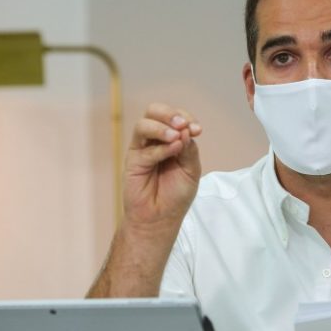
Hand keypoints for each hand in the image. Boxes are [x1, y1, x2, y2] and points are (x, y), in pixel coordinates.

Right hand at [123, 103, 201, 230]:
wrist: (160, 219)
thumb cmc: (176, 196)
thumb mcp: (191, 171)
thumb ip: (189, 150)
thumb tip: (185, 130)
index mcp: (171, 139)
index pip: (175, 117)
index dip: (186, 118)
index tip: (198, 129)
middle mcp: (154, 140)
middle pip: (154, 111)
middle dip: (170, 114)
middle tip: (183, 125)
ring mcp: (142, 149)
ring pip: (144, 124)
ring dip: (162, 127)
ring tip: (176, 137)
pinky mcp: (132, 161)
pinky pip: (145, 148)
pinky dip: (161, 147)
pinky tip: (173, 150)